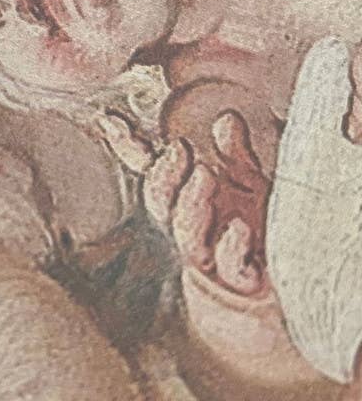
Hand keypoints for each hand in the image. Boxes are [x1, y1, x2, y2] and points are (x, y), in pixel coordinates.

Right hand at [102, 108, 322, 389]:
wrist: (290, 282)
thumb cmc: (264, 227)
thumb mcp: (251, 182)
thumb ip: (236, 152)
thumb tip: (226, 119)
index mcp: (187, 196)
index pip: (149, 169)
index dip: (127, 146)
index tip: (111, 119)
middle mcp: (192, 225)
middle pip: (160, 201)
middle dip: (164, 175)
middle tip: (181, 149)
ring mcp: (214, 254)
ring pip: (186, 233)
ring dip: (191, 202)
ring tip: (206, 174)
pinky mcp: (242, 280)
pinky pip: (229, 265)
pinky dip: (231, 246)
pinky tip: (240, 228)